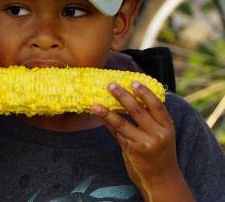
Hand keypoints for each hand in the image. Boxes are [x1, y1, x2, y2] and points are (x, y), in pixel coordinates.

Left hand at [92, 82, 193, 201]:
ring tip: (95, 103)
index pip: (157, 106)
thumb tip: (133, 95)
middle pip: (137, 111)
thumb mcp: (163, 135)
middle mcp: (157, 135)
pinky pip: (115, 132)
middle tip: (111, 85)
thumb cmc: (160, 152)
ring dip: (107, 111)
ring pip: (122, 122)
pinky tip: (98, 114)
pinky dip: (106, 122)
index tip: (134, 82)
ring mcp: (143, 143)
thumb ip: (151, 119)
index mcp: (167, 128)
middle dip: (122, 96)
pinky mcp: (130, 150)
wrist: (161, 180)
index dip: (145, 93)